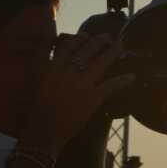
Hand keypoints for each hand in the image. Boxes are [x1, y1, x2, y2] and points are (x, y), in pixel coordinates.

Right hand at [20, 33, 134, 154]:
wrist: (43, 132)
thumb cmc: (36, 110)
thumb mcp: (34, 82)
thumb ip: (42, 64)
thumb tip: (50, 52)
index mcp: (52, 68)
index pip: (68, 46)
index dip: (79, 38)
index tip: (86, 35)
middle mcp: (67, 73)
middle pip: (87, 50)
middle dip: (99, 41)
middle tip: (107, 37)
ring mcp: (81, 85)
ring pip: (101, 62)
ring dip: (113, 52)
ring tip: (120, 45)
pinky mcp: (92, 99)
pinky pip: (110, 86)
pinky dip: (122, 81)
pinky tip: (131, 77)